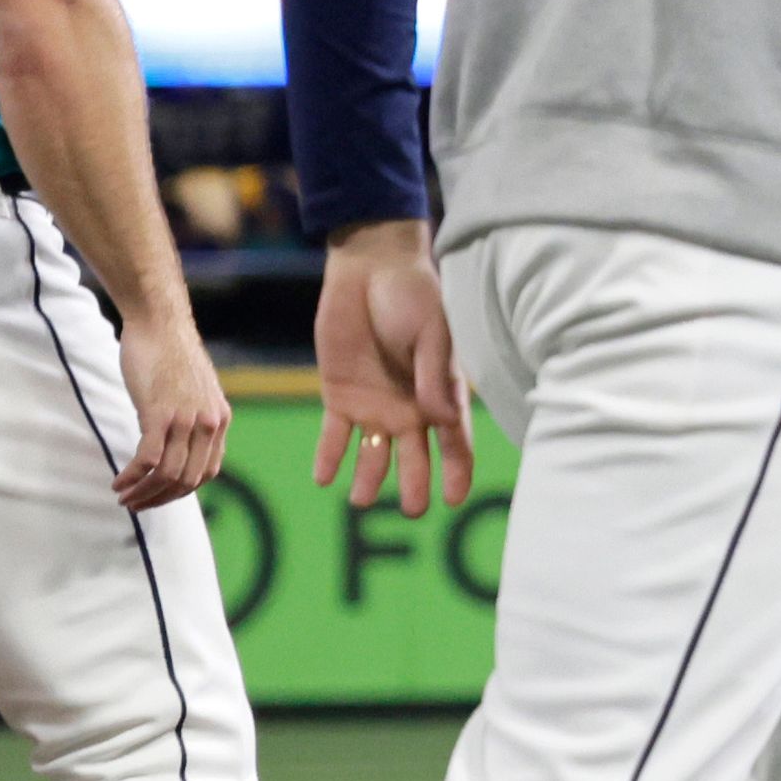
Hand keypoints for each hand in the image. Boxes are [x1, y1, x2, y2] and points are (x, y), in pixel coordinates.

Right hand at [110, 308, 229, 511]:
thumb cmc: (169, 354)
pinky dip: (133, 476)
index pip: (209, 471)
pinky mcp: (160, 413)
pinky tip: (119, 482)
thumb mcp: (192, 392)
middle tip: (137, 505)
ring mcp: (186, 419)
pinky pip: (149, 459)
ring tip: (124, 498)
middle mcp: (209, 424)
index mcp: (220, 420)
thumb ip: (189, 419)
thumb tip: (171, 443)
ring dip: (144, 492)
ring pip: (169, 474)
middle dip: (161, 498)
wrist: (159, 323)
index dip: (184, 490)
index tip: (161, 496)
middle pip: (189, 479)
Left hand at [313, 220, 472, 516]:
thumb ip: (433, 377)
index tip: (454, 499)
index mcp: (439, 392)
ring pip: (373, 452)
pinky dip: (330, 456)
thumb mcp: (431, 333)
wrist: (370, 268)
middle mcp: (409, 405)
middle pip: (414, 455)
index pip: (454, 440)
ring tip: (360, 503)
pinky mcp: (339, 392)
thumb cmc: (413, 295)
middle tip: (415, 512)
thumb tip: (441, 421)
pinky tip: (324, 479)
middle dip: (415, 484)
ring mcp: (374, 401)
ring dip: (369, 478)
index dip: (457, 470)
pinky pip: (334, 433)